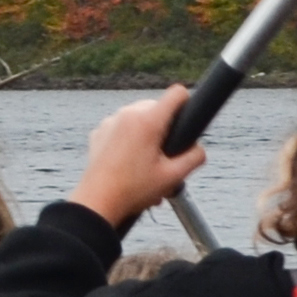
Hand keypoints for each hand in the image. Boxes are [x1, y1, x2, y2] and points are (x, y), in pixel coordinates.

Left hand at [71, 86, 207, 229]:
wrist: (97, 203)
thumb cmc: (133, 190)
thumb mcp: (173, 177)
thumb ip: (195, 157)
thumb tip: (198, 148)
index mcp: (149, 121)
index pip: (177, 94)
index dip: (187, 104)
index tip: (186, 121)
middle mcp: (128, 114)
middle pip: (157, 108)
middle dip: (165, 128)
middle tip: (163, 155)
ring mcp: (111, 121)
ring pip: (139, 117)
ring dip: (147, 134)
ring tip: (145, 164)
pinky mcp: (99, 131)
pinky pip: (121, 127)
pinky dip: (128, 139)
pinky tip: (128, 163)